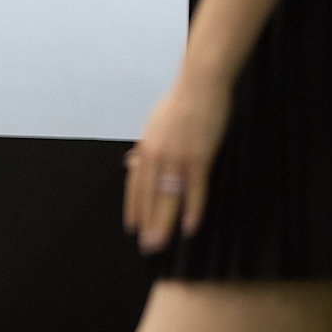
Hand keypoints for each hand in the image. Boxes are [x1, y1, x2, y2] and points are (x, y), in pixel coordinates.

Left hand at [125, 75, 232, 253]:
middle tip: (147, 246)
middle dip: (147, 223)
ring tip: (162, 243)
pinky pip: (194, 189)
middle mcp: (156, 156)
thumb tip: (132, 161)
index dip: (134, 207)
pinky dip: (192, 209)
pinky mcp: (199, 157)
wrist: (199, 85)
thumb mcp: (153, 124)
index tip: (132, 226)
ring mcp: (176, 157)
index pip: (135, 184)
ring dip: (164, 223)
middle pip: (149, 196)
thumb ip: (146, 147)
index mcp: (146, 148)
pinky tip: (190, 227)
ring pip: (168, 197)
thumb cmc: (180, 103)